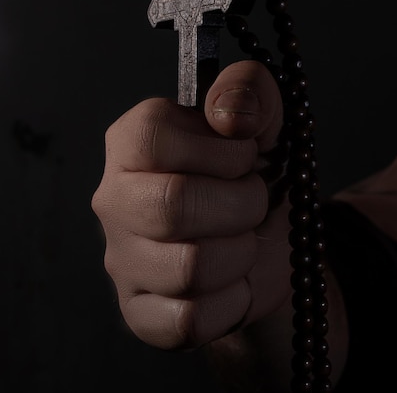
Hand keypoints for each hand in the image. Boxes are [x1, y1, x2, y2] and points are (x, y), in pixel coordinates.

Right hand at [91, 60, 291, 349]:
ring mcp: (122, 259)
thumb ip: (249, 89)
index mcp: (133, 142)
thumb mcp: (265, 120)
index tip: (245, 157)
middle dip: (241, 204)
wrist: (268, 242)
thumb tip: (229, 114)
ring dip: (241, 252)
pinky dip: (232, 300)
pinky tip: (232, 280)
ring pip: (188, 267)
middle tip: (253, 200)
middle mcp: (115, 199)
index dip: (219, 151)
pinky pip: (189, 319)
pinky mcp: (140, 313)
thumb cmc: (255, 175)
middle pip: (172, 206)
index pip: (153, 137)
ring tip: (242, 238)